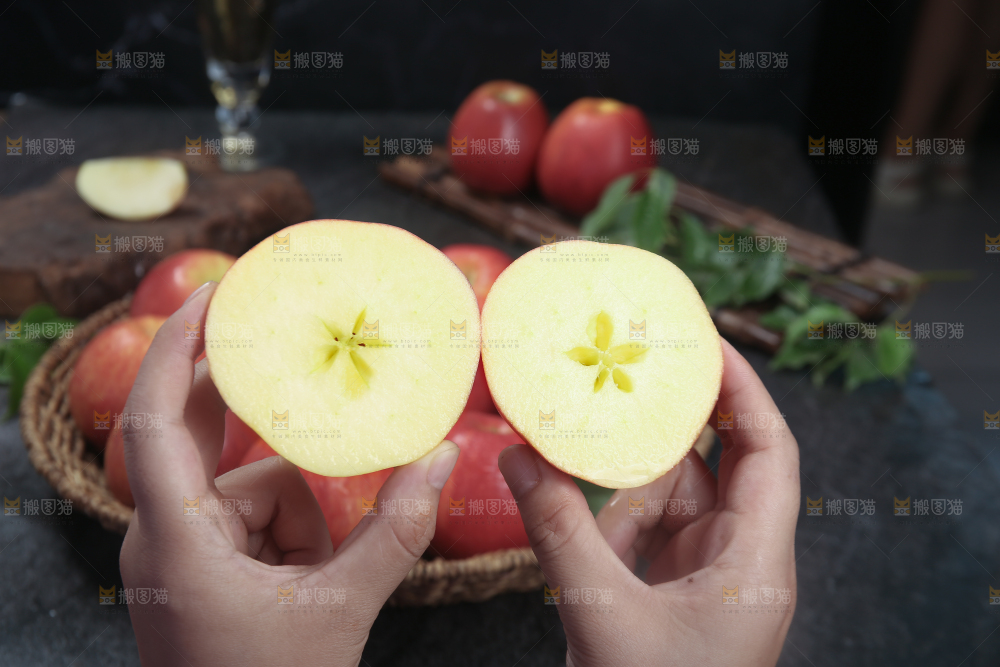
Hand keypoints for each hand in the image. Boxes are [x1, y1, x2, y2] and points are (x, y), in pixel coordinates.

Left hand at [119, 282, 459, 665]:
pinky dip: (295, 533)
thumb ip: (394, 531)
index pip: (154, 419)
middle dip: (256, 407)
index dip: (174, 348)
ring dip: (299, 515)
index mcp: (175, 537)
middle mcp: (167, 530)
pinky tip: (311, 579)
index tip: (212, 295)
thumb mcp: (339, 611)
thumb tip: (441, 458)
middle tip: (298, 351)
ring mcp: (187, 546)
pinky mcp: (208, 561)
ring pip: (253, 484)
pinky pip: (259, 514)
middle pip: (206, 434)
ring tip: (317, 575)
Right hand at [499, 339, 799, 666]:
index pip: (770, 453)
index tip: (710, 345)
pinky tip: (581, 485)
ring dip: (638, 466)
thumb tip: (516, 457)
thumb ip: (559, 531)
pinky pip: (652, 530)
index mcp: (756, 562)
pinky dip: (619, 508)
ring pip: (679, 496)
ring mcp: (707, 576)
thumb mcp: (601, 613)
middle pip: (724, 464)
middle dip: (682, 416)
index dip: (746, 392)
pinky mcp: (674, 591)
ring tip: (596, 418)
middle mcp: (740, 560)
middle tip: (643, 362)